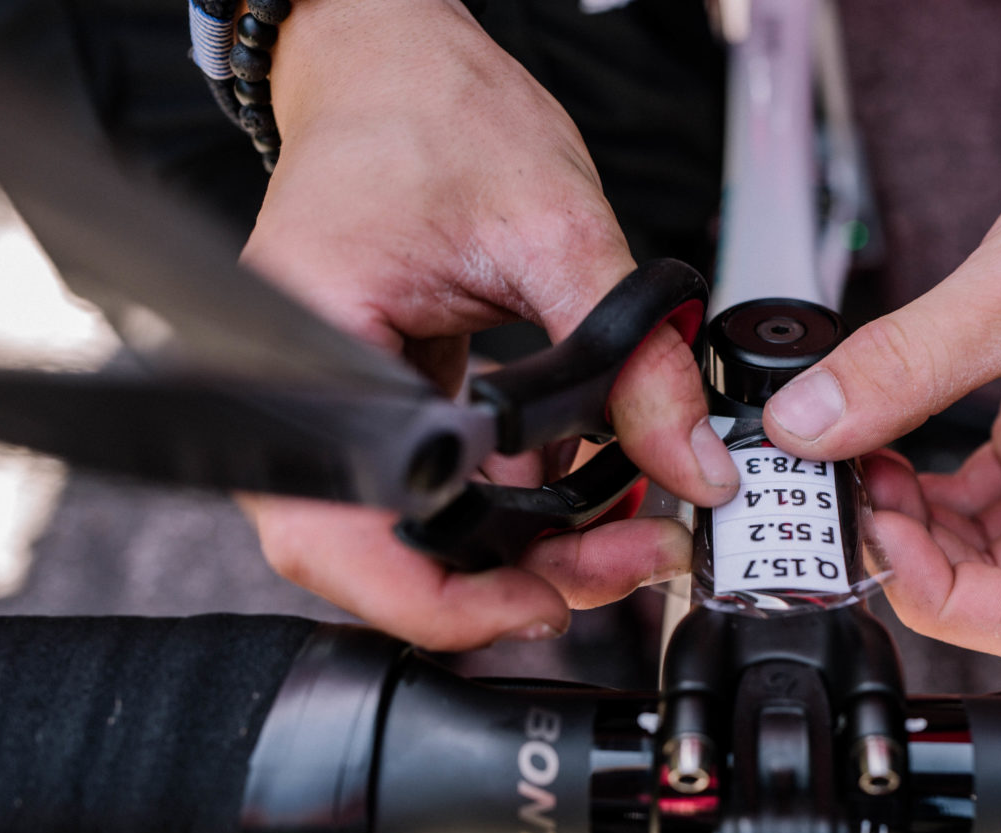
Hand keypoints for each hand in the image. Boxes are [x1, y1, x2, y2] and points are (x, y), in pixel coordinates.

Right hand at [237, 0, 737, 649]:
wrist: (402, 64)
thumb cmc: (434, 112)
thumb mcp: (556, 229)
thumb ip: (630, 357)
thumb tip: (694, 466)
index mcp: (308, 345)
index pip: (342, 528)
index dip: (442, 596)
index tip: (546, 601)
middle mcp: (306, 392)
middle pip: (388, 552)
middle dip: (512, 578)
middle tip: (623, 562)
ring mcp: (346, 402)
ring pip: (425, 531)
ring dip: (527, 545)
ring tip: (625, 527)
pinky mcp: (390, 397)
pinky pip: (448, 483)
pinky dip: (520, 498)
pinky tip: (589, 483)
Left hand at [762, 11, 1000, 663]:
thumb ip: (906, 366)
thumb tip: (808, 426)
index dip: (941, 596)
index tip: (872, 530)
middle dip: (917, 553)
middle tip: (845, 487)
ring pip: (991, 546)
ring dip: (919, 519)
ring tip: (859, 455)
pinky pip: (991, 494)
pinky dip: (936, 482)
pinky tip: (891, 439)